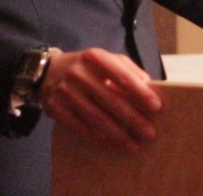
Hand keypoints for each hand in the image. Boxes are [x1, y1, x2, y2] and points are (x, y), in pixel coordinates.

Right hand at [39, 47, 161, 152]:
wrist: (47, 71)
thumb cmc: (87, 67)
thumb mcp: (106, 59)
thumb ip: (128, 69)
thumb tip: (149, 86)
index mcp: (95, 57)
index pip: (122, 76)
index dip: (140, 92)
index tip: (156, 106)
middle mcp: (79, 73)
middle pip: (110, 100)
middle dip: (132, 119)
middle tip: (149, 133)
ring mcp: (65, 91)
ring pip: (95, 117)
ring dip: (117, 134)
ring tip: (134, 145)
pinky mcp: (54, 108)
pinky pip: (80, 127)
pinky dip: (98, 138)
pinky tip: (112, 145)